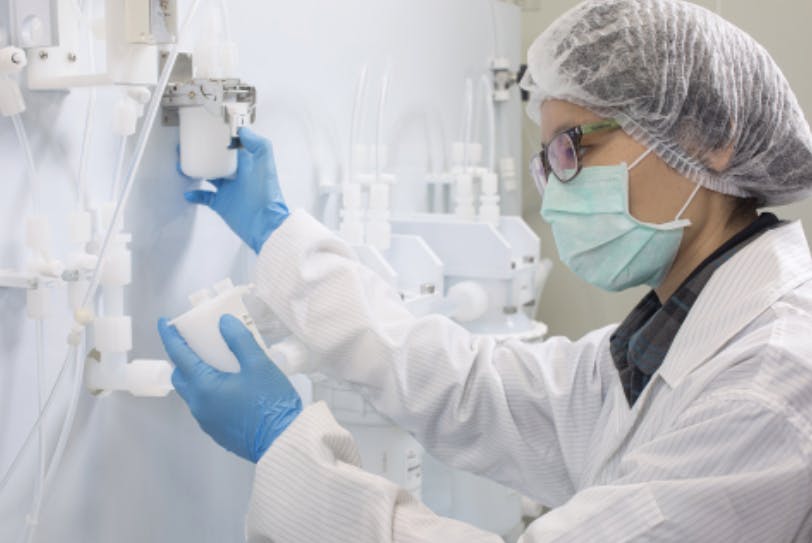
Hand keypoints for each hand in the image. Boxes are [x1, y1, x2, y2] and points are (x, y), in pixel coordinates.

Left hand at [158, 314, 301, 462]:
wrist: (283, 442)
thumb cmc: (271, 404)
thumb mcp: (259, 365)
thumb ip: (239, 340)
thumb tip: (224, 322)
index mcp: (204, 387)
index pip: (179, 355)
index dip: (170, 336)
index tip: (164, 322)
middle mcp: (199, 405)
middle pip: (180, 376)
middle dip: (182, 357)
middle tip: (194, 342)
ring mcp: (206, 421)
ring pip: (192, 392)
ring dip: (196, 375)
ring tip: (216, 362)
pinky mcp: (217, 431)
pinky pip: (204, 405)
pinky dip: (208, 390)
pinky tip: (229, 385)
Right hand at [183, 127, 289, 253]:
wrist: (264, 224)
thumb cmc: (267, 196)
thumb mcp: (265, 165)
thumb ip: (258, 144)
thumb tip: (244, 130)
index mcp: (246, 163)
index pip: (231, 146)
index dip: (219, 138)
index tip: (206, 131)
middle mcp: (237, 175)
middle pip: (216, 159)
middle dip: (203, 153)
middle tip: (188, 147)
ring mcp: (228, 189)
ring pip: (208, 175)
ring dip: (196, 170)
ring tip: (183, 164)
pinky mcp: (222, 203)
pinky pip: (204, 196)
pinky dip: (195, 194)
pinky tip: (189, 192)